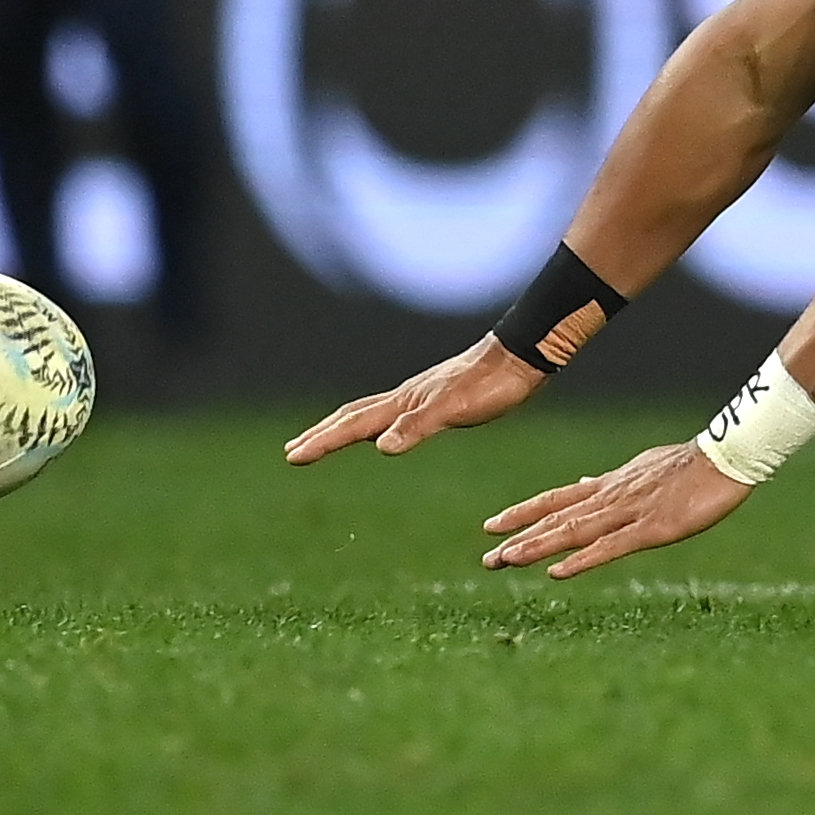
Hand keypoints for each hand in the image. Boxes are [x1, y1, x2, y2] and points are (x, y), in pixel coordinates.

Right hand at [283, 334, 543, 464]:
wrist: (522, 357)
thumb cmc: (491, 384)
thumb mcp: (454, 409)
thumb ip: (418, 426)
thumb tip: (381, 447)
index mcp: (403, 402)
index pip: (352, 424)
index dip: (322, 441)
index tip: (292, 457)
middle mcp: (406, 397)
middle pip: (353, 416)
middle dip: (322, 434)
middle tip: (294, 450)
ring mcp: (421, 396)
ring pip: (372, 412)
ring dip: (345, 427)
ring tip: (328, 439)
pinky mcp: (440, 399)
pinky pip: (396, 415)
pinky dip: (379, 425)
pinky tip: (387, 430)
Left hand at [481, 440, 749, 577]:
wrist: (726, 458)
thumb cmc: (691, 464)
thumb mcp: (643, 470)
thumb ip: (613, 482)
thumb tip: (585, 485)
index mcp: (611, 484)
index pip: (557, 499)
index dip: (524, 512)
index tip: (493, 526)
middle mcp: (611, 497)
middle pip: (556, 519)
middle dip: (519, 538)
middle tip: (486, 557)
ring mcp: (629, 512)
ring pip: (574, 531)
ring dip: (537, 547)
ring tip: (505, 561)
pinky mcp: (651, 529)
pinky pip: (609, 547)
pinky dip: (581, 560)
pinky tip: (557, 572)